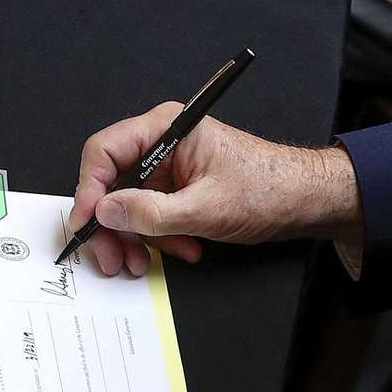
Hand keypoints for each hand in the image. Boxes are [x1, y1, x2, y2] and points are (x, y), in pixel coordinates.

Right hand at [69, 102, 362, 275]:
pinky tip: (183, 249)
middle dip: (113, 225)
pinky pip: (151, 214)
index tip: (87, 225)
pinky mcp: (177, 187)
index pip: (104, 152)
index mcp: (166, 128)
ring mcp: (168, 166)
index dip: (89, 190)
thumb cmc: (268, 189)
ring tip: (148, 262)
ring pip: (128, 204)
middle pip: (111, 182)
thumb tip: (106, 212)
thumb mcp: (206, 209)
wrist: (304, 200)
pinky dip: (160, 237)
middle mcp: (162, 142)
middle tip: (113, 259)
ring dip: (137, 238)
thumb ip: (152, 213)